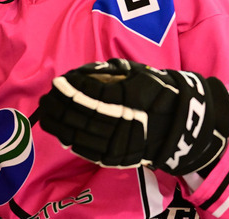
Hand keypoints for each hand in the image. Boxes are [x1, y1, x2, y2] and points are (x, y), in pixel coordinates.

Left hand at [37, 58, 228, 175]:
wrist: (180, 124)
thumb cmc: (158, 92)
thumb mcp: (138, 74)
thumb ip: (110, 72)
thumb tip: (80, 74)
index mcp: (129, 98)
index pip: (93, 93)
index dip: (73, 88)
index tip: (58, 81)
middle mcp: (123, 120)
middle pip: (83, 114)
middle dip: (61, 105)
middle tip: (47, 97)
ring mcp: (120, 141)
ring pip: (82, 133)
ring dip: (61, 123)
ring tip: (47, 113)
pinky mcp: (118, 156)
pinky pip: (89, 150)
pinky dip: (72, 141)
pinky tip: (60, 132)